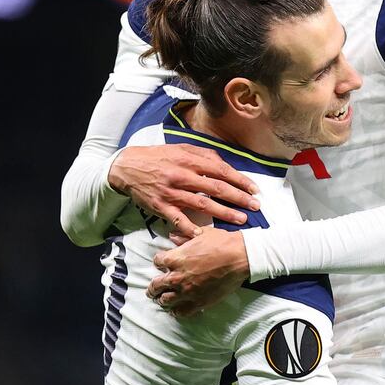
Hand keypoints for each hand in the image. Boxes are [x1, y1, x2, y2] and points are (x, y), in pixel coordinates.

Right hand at [108, 145, 259, 238]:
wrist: (128, 167)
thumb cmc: (159, 157)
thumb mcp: (181, 148)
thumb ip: (203, 155)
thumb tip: (225, 165)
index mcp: (189, 160)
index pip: (221, 171)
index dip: (240, 180)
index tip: (254, 189)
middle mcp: (182, 176)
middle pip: (216, 188)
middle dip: (239, 198)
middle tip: (255, 206)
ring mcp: (172, 192)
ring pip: (202, 205)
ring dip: (224, 213)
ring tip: (241, 220)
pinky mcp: (161, 206)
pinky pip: (178, 220)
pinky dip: (190, 228)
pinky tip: (203, 235)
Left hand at [147, 227, 250, 315]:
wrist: (240, 257)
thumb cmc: (222, 243)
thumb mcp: (201, 234)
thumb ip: (183, 237)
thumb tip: (172, 236)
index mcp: (175, 258)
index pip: (157, 261)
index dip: (159, 261)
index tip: (162, 262)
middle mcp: (177, 277)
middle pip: (156, 285)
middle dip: (153, 287)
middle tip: (152, 289)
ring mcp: (187, 292)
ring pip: (165, 300)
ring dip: (162, 299)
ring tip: (162, 300)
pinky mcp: (199, 302)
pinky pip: (181, 312)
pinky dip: (176, 311)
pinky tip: (176, 310)